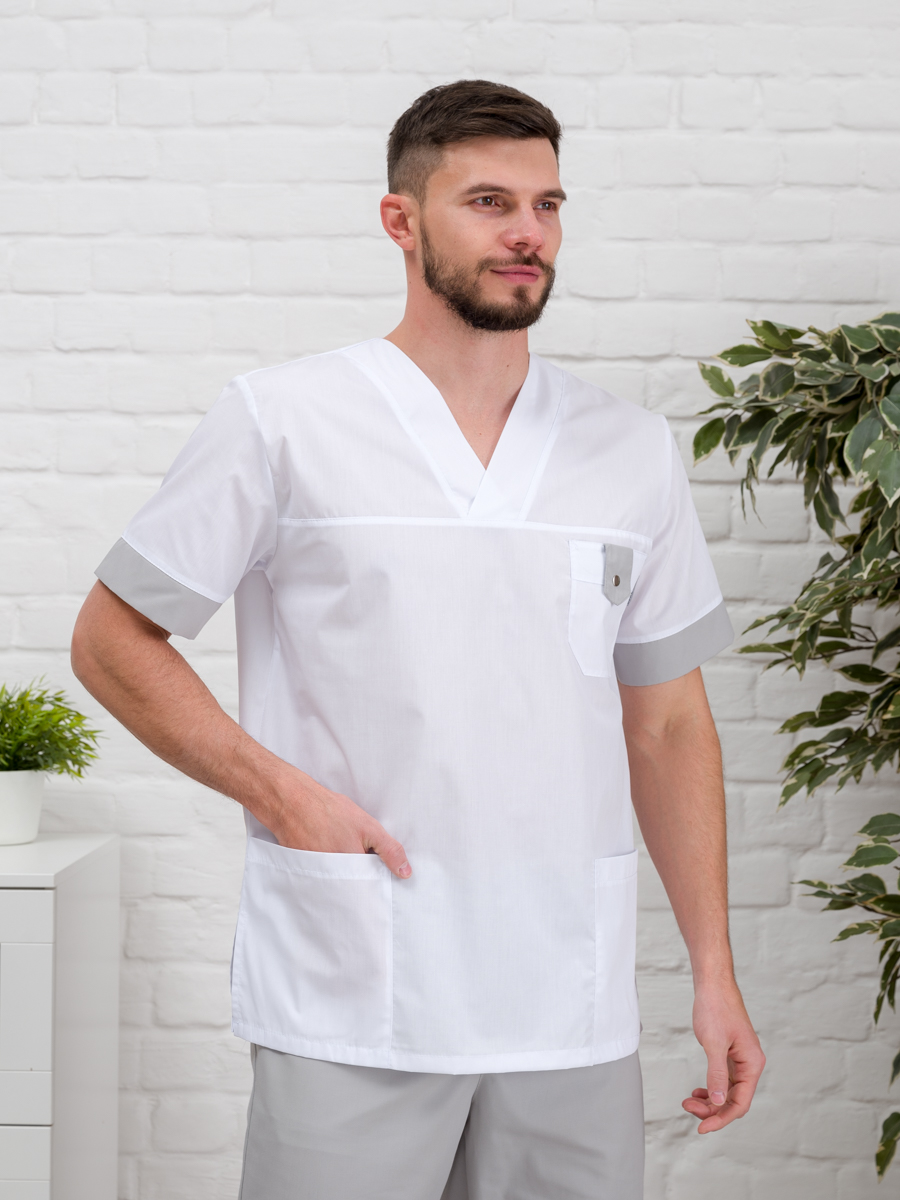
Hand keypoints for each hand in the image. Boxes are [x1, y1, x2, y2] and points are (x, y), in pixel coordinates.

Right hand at [268, 768, 411, 879]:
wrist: (292, 803)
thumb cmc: (330, 812)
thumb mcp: (368, 827)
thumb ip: (389, 850)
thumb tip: (406, 873)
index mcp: (352, 871)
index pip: (369, 892)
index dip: (376, 886)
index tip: (381, 881)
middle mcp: (333, 880)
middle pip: (353, 892)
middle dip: (361, 883)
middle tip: (361, 863)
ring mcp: (317, 878)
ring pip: (338, 886)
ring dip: (344, 878)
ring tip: (342, 855)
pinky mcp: (305, 874)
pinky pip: (322, 881)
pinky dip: (328, 873)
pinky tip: (328, 854)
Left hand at [682, 979, 764, 1132]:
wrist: (713, 983)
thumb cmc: (715, 1008)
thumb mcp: (713, 1043)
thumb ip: (716, 1073)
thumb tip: (717, 1101)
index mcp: (752, 1064)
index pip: (739, 1103)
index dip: (721, 1118)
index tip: (701, 1127)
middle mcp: (750, 1064)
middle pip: (733, 1100)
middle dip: (711, 1109)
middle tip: (687, 1108)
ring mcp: (740, 1059)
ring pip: (727, 1091)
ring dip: (709, 1100)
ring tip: (688, 1101)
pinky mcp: (730, 1053)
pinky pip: (723, 1079)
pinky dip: (710, 1087)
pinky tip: (698, 1091)